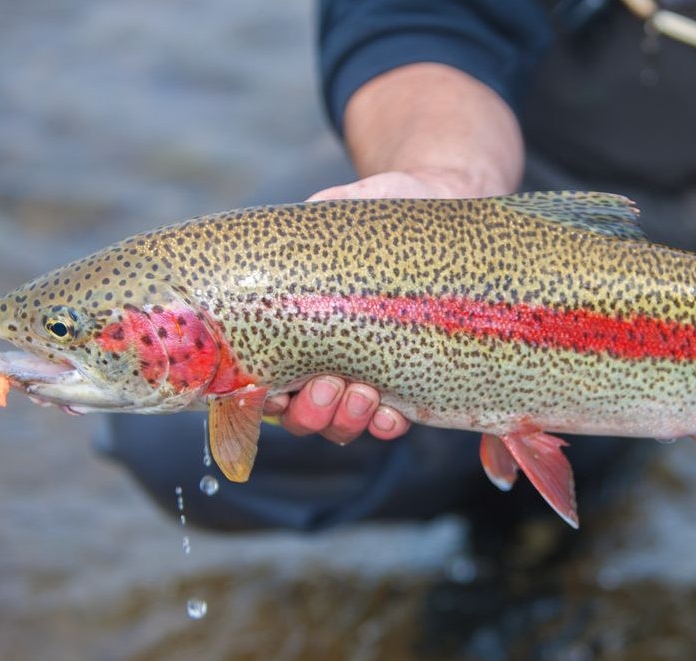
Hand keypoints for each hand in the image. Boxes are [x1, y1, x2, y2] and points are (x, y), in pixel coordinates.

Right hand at [264, 169, 499, 444]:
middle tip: (328, 384)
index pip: (261, 382)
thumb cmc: (374, 209)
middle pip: (301, 416)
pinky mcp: (410, 377)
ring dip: (345, 420)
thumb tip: (277, 241)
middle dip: (309, 412)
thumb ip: (300, 230)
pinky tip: (390, 414)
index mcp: (293, 330)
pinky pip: (390, 421)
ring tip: (363, 394)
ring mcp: (367, 373)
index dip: (258, 399)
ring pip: (342, 424)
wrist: (436, 201)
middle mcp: (325, 360)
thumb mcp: (330, 211)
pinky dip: (385, 425)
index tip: (272, 389)